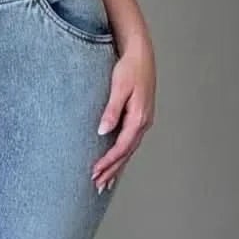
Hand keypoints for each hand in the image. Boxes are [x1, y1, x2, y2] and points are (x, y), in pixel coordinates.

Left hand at [92, 35, 154, 194]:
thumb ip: (111, 110)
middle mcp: (143, 122)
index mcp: (139, 117)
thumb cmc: (129, 68)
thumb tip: (103, 131)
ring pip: (129, 150)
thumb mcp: (119, 88)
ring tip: (105, 182)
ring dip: (117, 166)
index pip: (121, 147)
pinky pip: (130, 142)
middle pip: (126, 153)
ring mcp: (143, 121)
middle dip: (112, 170)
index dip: (108, 162)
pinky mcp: (139, 117)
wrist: (140, 53)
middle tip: (97, 185)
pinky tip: (116, 162)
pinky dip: (122, 155)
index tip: (95, 172)